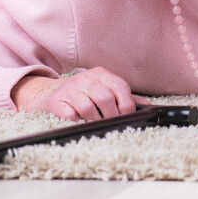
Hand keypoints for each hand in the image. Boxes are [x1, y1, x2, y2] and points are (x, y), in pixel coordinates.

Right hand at [11, 67, 149, 120]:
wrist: (50, 92)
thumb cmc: (83, 93)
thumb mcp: (105, 89)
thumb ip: (125, 97)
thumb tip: (147, 107)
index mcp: (101, 74)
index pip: (120, 87)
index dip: (126, 105)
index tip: (127, 117)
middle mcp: (85, 78)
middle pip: (104, 98)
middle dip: (112, 116)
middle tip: (112, 125)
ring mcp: (69, 89)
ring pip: (87, 108)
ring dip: (94, 120)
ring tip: (96, 124)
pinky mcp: (57, 102)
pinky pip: (70, 115)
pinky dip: (77, 121)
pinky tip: (79, 121)